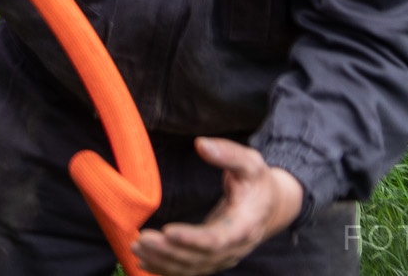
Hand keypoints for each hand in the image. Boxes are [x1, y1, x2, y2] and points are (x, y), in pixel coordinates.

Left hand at [131, 139, 305, 275]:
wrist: (271, 205)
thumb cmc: (257, 181)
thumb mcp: (250, 162)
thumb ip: (227, 153)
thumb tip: (201, 145)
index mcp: (245, 225)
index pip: (218, 238)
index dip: (193, 238)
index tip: (168, 230)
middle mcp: (235, 247)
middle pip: (200, 257)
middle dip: (169, 251)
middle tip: (141, 239)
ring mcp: (225, 256)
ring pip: (193, 267)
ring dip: (163, 261)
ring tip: (136, 248)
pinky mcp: (214, 258)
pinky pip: (191, 269)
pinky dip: (167, 269)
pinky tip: (144, 262)